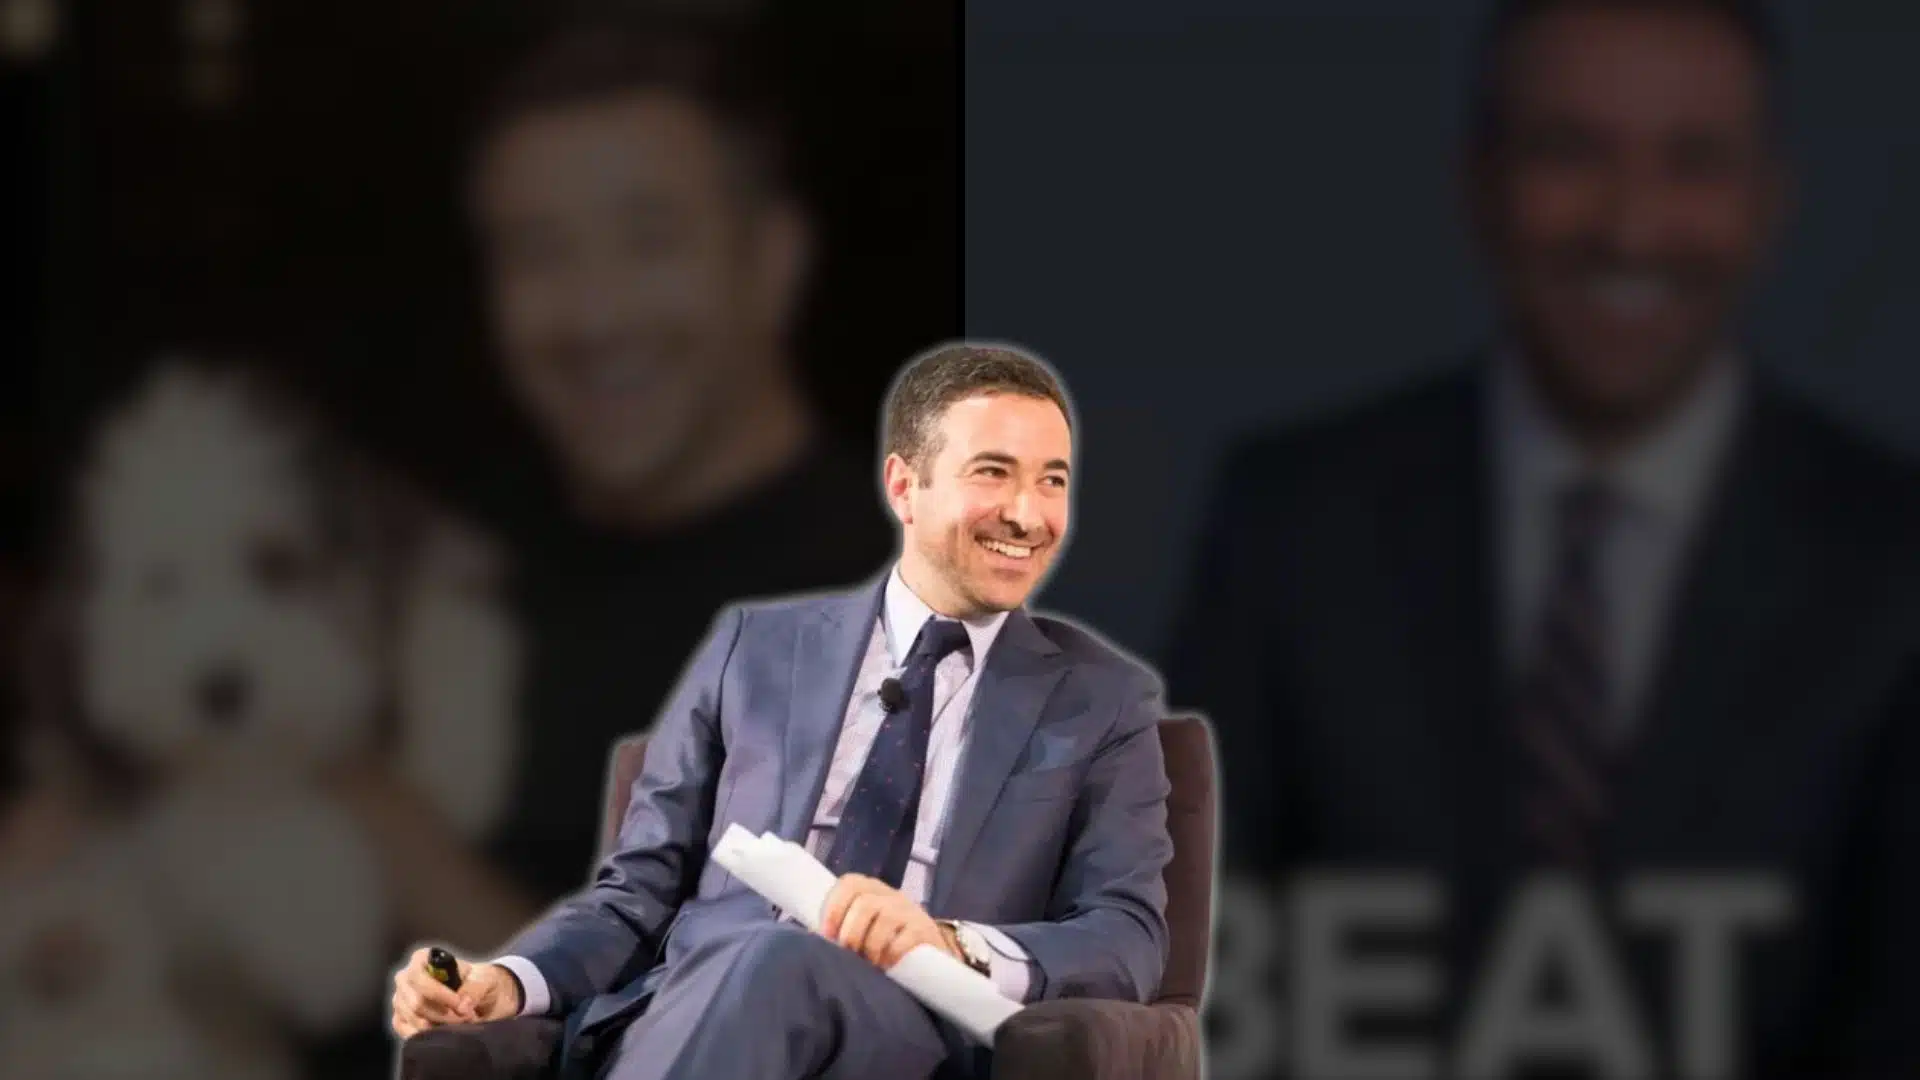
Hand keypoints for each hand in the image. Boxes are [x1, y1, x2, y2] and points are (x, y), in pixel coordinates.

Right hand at [390, 948, 520, 1037]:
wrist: (478, 998)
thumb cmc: (477, 982)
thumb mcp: (484, 978)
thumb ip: (475, 988)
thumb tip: (463, 1005)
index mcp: (422, 959)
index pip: (419, 977)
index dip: (440, 995)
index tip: (460, 1005)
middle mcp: (405, 978)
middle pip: (416, 1003)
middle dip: (445, 1015)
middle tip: (466, 1017)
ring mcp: (400, 1000)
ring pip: (415, 1020)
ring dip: (441, 1027)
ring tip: (461, 1022)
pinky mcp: (401, 1020)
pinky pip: (409, 1033)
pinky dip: (430, 1037)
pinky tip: (446, 1031)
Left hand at [819, 873, 960, 970]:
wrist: (929, 950)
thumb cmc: (886, 938)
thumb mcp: (865, 925)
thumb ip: (841, 927)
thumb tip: (809, 940)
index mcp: (871, 890)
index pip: (850, 883)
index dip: (834, 907)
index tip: (826, 934)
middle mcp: (891, 895)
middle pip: (865, 903)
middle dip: (851, 933)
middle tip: (849, 953)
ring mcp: (910, 910)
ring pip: (885, 918)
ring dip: (870, 946)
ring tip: (868, 963)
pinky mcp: (924, 929)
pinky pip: (904, 938)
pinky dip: (890, 954)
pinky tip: (886, 965)